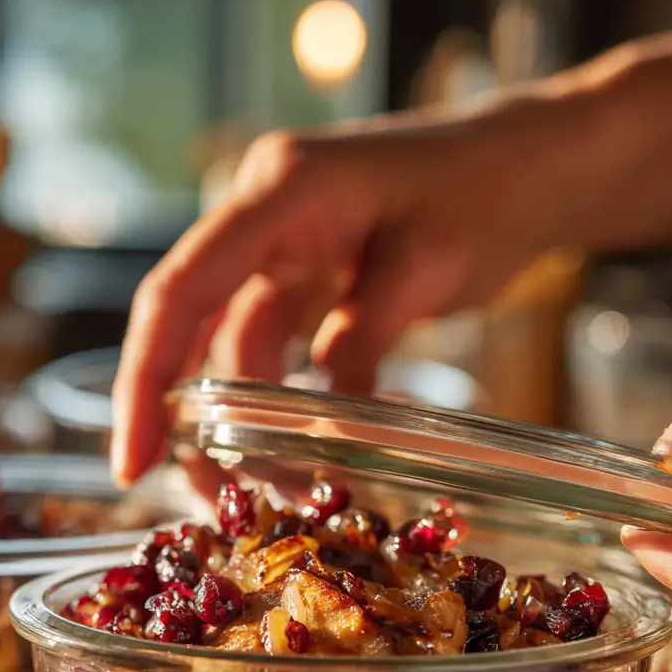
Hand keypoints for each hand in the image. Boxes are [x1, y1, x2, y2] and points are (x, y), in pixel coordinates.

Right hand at [111, 96, 582, 484]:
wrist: (539, 165)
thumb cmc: (493, 191)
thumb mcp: (428, 267)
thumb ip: (360, 343)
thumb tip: (314, 440)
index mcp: (279, 191)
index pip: (181, 292)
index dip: (143, 381)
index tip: (132, 462)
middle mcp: (263, 215)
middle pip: (191, 328)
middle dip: (188, 420)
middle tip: (213, 505)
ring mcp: (283, 246)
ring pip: (234, 350)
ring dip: (246, 424)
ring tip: (278, 498)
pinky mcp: (309, 276)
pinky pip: (276, 350)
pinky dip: (283, 406)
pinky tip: (297, 456)